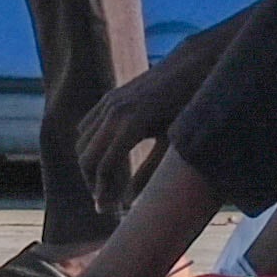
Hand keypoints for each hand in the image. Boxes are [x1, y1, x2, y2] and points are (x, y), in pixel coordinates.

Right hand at [73, 43, 215, 219]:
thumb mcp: (175, 141)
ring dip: (89, 167)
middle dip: (93, 184)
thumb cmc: (191, 105)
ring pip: (82, 143)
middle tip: (106, 203)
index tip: (108, 211)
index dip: (104, 192)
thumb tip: (131, 202)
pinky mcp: (109, 97)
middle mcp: (114, 112)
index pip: (105, 167)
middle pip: (87, 158)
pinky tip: (104, 161)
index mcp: (132, 123)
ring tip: (105, 186)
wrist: (193, 64)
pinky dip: (88, 146)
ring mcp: (109, 102)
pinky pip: (86, 127)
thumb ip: (151, 172)